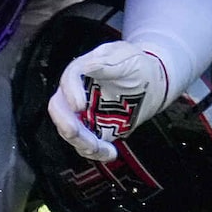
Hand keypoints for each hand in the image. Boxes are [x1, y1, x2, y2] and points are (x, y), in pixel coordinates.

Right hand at [47, 40, 177, 161]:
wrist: (152, 82)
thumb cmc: (138, 65)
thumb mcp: (127, 58)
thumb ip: (108, 64)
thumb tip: (89, 65)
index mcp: (84, 68)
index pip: (69, 78)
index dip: (70, 92)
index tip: (79, 105)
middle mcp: (77, 91)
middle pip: (59, 107)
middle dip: (65, 123)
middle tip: (75, 132)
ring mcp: (83, 112)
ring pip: (71, 130)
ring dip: (82, 143)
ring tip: (103, 149)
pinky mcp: (92, 128)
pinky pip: (87, 143)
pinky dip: (97, 152)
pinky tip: (110, 153)